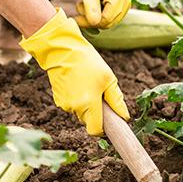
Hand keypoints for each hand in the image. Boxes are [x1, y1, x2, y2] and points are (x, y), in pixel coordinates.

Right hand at [20, 9, 130, 134]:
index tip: (109, 121)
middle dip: (97, 113)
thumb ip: (117, 100)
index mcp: (88, 104)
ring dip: (87, 105)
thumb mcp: (108, 78)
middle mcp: (75, 108)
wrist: (61, 50)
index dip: (103, 129)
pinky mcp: (58, 99)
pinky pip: (72, 105)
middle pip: (89, 121)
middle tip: (101, 94)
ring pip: (81, 113)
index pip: (95, 131)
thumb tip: (124, 116)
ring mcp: (64, 104)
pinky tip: (78, 83)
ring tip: (88, 84)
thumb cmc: (87, 62)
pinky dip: (77, 99)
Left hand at [74, 0, 130, 29]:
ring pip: (108, 21)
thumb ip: (91, 7)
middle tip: (79, 9)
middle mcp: (126, 3)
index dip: (90, 22)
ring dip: (94, 17)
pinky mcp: (121, 6)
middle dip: (91, 20)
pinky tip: (91, 4)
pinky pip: (109, 16)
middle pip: (107, 23)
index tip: (76, 19)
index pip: (105, 20)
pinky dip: (98, 14)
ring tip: (84, 4)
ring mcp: (125, 5)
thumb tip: (93, 23)